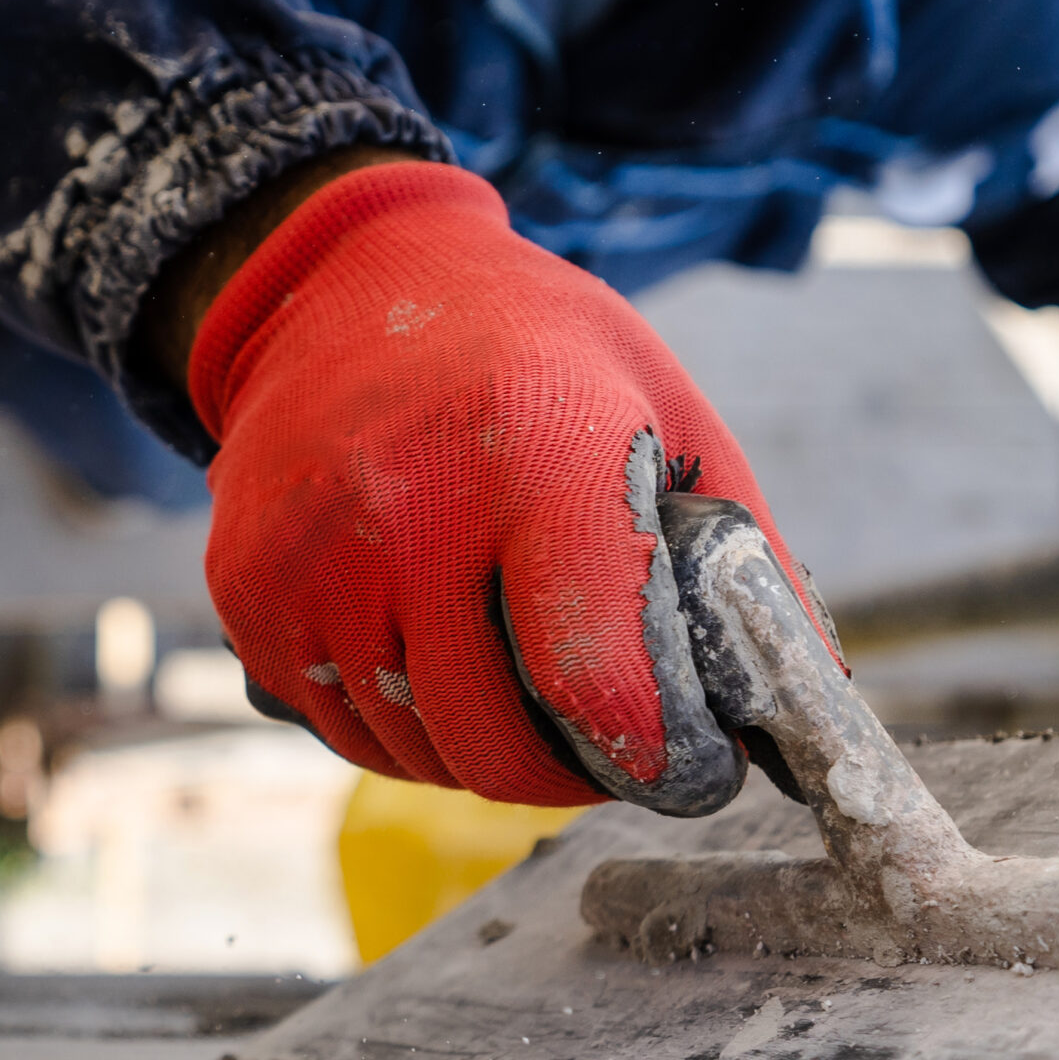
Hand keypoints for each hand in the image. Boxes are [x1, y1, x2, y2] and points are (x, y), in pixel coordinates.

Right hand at [180, 161, 825, 812]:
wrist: (342, 287)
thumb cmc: (533, 351)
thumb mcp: (664, 409)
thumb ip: (743, 556)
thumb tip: (811, 701)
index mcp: (532, 449)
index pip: (590, 673)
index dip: (653, 751)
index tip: (688, 767)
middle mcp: (400, 507)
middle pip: (498, 745)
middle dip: (575, 773)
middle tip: (614, 744)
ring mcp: (306, 559)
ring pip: (420, 754)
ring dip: (486, 754)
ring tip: (525, 684)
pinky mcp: (247, 595)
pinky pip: (345, 729)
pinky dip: (408, 728)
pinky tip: (440, 657)